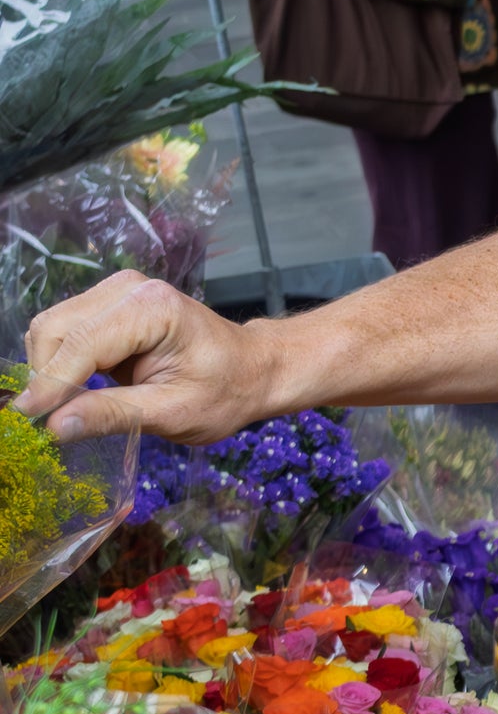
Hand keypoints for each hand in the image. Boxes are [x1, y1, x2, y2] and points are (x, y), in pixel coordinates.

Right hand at [13, 271, 277, 444]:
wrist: (252, 368)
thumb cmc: (224, 392)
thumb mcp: (173, 413)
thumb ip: (113, 415)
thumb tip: (55, 426)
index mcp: (152, 309)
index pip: (81, 343)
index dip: (50, 383)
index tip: (30, 421)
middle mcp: (129, 288)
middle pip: (55, 328)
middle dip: (45, 376)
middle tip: (47, 422)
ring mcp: (116, 291)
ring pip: (52, 327)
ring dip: (49, 369)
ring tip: (67, 408)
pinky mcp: (108, 303)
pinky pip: (65, 330)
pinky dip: (60, 362)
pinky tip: (77, 390)